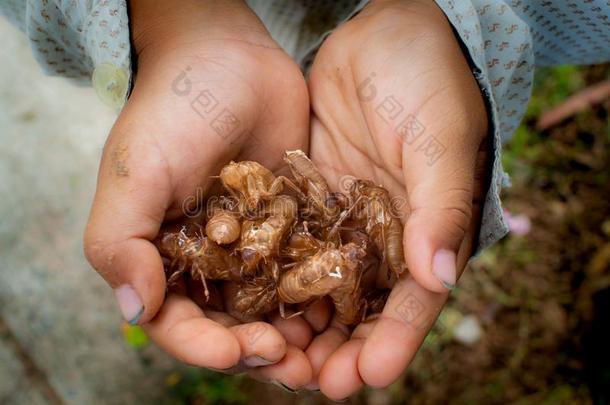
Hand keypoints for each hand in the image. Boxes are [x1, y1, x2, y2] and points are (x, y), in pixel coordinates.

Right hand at [84, 0, 314, 387]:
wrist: (229, 59)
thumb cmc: (172, 112)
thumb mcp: (135, 172)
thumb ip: (120, 241)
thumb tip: (134, 310)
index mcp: (161, 258)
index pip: (179, 323)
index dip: (206, 346)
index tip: (241, 350)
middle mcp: (207, 261)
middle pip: (231, 327)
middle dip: (259, 353)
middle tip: (296, 365)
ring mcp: (252, 247)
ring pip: (272, 310)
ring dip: (295, 337)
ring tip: (324, 354)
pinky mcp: (290, 227)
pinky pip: (305, 272)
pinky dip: (320, 296)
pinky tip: (342, 310)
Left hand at [304, 0, 488, 398]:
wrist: (385, 33)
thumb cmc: (428, 81)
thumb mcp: (441, 140)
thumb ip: (441, 208)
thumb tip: (441, 278)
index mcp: (427, 229)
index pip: (413, 300)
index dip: (394, 341)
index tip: (369, 376)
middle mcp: (385, 234)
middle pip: (364, 307)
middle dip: (342, 348)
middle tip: (313, 382)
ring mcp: (344, 219)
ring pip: (323, 287)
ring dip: (304, 325)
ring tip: (278, 358)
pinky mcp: (310, 198)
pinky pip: (292, 246)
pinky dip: (277, 278)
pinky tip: (255, 304)